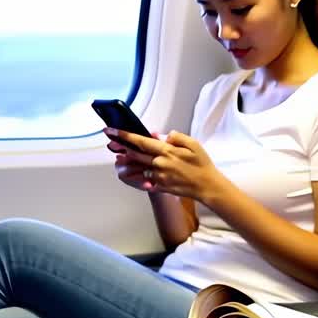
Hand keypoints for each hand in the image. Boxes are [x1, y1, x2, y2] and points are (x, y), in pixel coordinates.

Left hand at [105, 128, 224, 201]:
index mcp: (167, 151)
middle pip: (134, 154)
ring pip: (136, 168)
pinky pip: (144, 180)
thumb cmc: (202, 164)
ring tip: (119, 158)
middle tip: (110, 143)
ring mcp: (158, 177)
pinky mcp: (160, 186)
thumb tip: (161, 135)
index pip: (140, 141)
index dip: (124, 135)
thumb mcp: (193, 144)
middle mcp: (160, 164)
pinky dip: (137, 176)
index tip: (112, 131)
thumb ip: (176, 137)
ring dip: (126, 163)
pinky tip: (132, 173)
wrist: (207, 186)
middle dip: (120, 147)